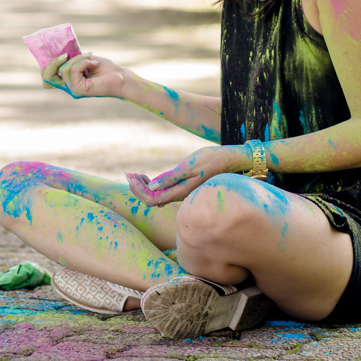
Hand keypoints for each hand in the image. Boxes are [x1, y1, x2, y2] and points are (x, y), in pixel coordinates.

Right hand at [41, 52, 125, 98]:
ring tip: (91, 59)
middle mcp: (69, 87)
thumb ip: (71, 58)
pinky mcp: (80, 90)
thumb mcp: (84, 59)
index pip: (47, 79)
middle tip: (65, 55)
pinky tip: (94, 64)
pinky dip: (84, 63)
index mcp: (68, 81)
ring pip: (64, 69)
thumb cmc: (106, 69)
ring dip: (77, 59)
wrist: (121, 77)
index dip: (46, 68)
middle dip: (53, 63)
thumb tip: (60, 52)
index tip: (59, 55)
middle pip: (47, 78)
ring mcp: (73, 90)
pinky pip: (74, 70)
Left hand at [125, 146, 239, 206]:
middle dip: (137, 189)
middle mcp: (180, 196)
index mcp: (180, 192)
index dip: (138, 190)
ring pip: (157, 197)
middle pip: (152, 200)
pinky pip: (164, 193)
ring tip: (135, 175)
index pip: (151, 199)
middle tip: (129, 174)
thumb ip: (171, 178)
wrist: (230, 161)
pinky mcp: (184, 188)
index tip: (131, 176)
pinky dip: (153, 186)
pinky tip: (149, 178)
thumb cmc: (211, 160)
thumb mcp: (189, 166)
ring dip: (144, 187)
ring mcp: (182, 193)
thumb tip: (152, 187)